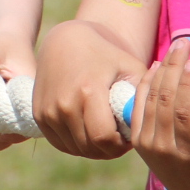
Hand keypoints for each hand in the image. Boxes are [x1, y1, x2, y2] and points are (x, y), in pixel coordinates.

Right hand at [33, 21, 138, 159]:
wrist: (67, 41)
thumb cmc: (106, 54)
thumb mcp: (130, 68)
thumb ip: (144, 95)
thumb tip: (151, 123)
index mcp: (88, 91)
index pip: (105, 139)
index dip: (121, 145)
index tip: (129, 138)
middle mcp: (64, 104)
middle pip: (90, 148)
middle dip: (110, 149)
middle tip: (120, 138)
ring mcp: (48, 111)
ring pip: (76, 149)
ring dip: (93, 148)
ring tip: (105, 133)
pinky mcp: (39, 115)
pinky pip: (61, 144)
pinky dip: (77, 144)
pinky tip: (88, 131)